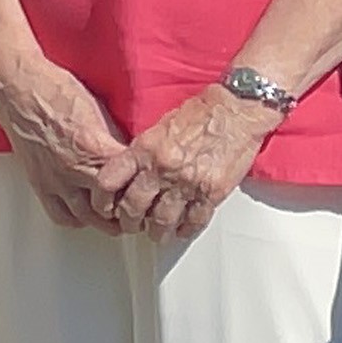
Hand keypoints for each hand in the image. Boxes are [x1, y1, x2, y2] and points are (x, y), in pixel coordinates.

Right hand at [0, 57, 137, 229]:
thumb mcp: (99, 111)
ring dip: (105, 221)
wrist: (20, 91)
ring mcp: (57, 180)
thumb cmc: (56, 93)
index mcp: (96, 149)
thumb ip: (115, 139)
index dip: (142, 187)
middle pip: (111, 206)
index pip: (129, 181)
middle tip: (138, 210)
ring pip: (88, 216)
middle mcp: (76, 169)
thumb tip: (129, 156)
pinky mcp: (40, 184)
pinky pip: (61, 215)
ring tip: (117, 218)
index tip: (150, 189)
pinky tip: (85, 215)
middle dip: (128, 211)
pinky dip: (76, 220)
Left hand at [101, 83, 280, 242]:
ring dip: (157, 232)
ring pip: (162, 220)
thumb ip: (145, 150)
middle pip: (133, 207)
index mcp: (146, 149)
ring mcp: (187, 183)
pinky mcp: (211, 193)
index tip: (106, 206)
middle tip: (132, 224)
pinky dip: (186, 230)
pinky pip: (194, 221)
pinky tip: (183, 230)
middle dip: (129, 221)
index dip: (103, 199)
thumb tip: (134, 172)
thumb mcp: (162, 124)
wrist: (238, 109)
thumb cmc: (203, 112)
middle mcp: (163, 168)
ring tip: (157, 233)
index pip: (110, 181)